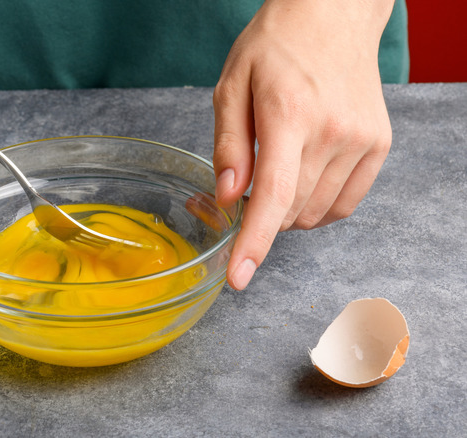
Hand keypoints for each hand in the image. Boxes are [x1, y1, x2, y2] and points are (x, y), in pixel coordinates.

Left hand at [212, 0, 394, 289]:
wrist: (331, 16)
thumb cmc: (274, 47)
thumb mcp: (232, 85)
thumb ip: (228, 146)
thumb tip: (228, 199)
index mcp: (290, 114)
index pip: (274, 194)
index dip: (254, 243)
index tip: (239, 279)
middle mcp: (333, 131)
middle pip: (290, 210)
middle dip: (259, 215)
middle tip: (243, 188)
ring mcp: (362, 140)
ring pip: (315, 214)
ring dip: (286, 211)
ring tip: (276, 169)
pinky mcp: (379, 146)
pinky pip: (343, 205)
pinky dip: (315, 207)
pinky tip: (301, 178)